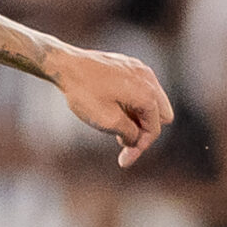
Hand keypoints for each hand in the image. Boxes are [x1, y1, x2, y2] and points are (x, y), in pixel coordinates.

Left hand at [50, 45, 175, 165]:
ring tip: (116, 124)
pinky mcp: (128, 65)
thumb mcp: (108, 122)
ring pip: (152, 101)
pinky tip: (114, 108)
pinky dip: (132, 102)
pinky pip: (140, 88)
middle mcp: (148, 79)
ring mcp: (139, 69)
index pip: (154, 129)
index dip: (140, 148)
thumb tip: (136, 138)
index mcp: (147, 94)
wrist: (65, 64)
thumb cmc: (85, 93)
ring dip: (138, 117)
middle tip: (121, 139)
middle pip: (161, 115)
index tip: (123, 161)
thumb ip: (130, 134)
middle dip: (144, 130)